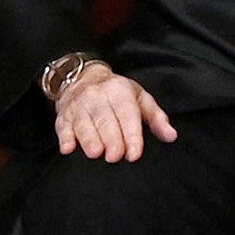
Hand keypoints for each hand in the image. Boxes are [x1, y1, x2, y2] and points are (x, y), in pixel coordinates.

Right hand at [51, 63, 175, 163]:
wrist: (82, 78)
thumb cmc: (116, 93)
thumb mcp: (140, 99)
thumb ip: (157, 118)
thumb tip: (171, 136)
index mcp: (120, 92)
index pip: (127, 115)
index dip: (131, 135)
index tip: (134, 154)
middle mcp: (98, 97)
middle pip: (105, 120)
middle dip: (111, 139)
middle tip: (115, 157)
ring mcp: (78, 106)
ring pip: (83, 124)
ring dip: (89, 139)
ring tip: (95, 153)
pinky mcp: (63, 115)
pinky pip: (62, 126)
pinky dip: (64, 138)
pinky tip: (68, 148)